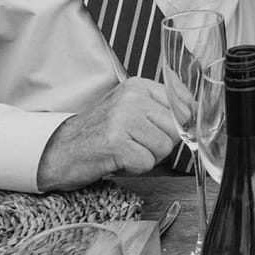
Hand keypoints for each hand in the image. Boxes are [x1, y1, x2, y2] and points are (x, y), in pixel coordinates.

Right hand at [36, 78, 176, 190]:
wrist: (58, 150)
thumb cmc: (98, 133)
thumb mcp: (129, 109)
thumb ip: (159, 109)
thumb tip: (196, 117)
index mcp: (138, 85)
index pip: (183, 102)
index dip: (179, 124)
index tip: (164, 131)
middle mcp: (132, 98)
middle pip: (176, 129)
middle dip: (160, 144)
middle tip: (135, 144)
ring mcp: (123, 119)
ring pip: (164, 148)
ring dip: (147, 157)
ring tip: (125, 150)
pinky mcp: (116, 143)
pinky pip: (147, 163)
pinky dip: (134, 169)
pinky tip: (117, 160)